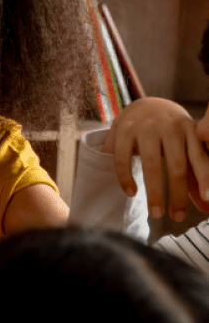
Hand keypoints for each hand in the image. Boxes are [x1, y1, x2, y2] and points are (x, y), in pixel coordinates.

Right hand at [103, 97, 208, 218]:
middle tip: (177, 218)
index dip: (204, 181)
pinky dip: (126, 177)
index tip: (207, 202)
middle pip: (177, 166)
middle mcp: (170, 127)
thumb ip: (195, 176)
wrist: (145, 105)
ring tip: (156, 213)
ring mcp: (145, 128)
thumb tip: (208, 209)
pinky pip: (123, 158)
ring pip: (151, 164)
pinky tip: (131, 193)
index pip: (199, 159)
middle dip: (177, 195)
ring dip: (154, 192)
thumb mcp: (185, 148)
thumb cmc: (170, 134)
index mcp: (190, 131)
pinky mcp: (123, 130)